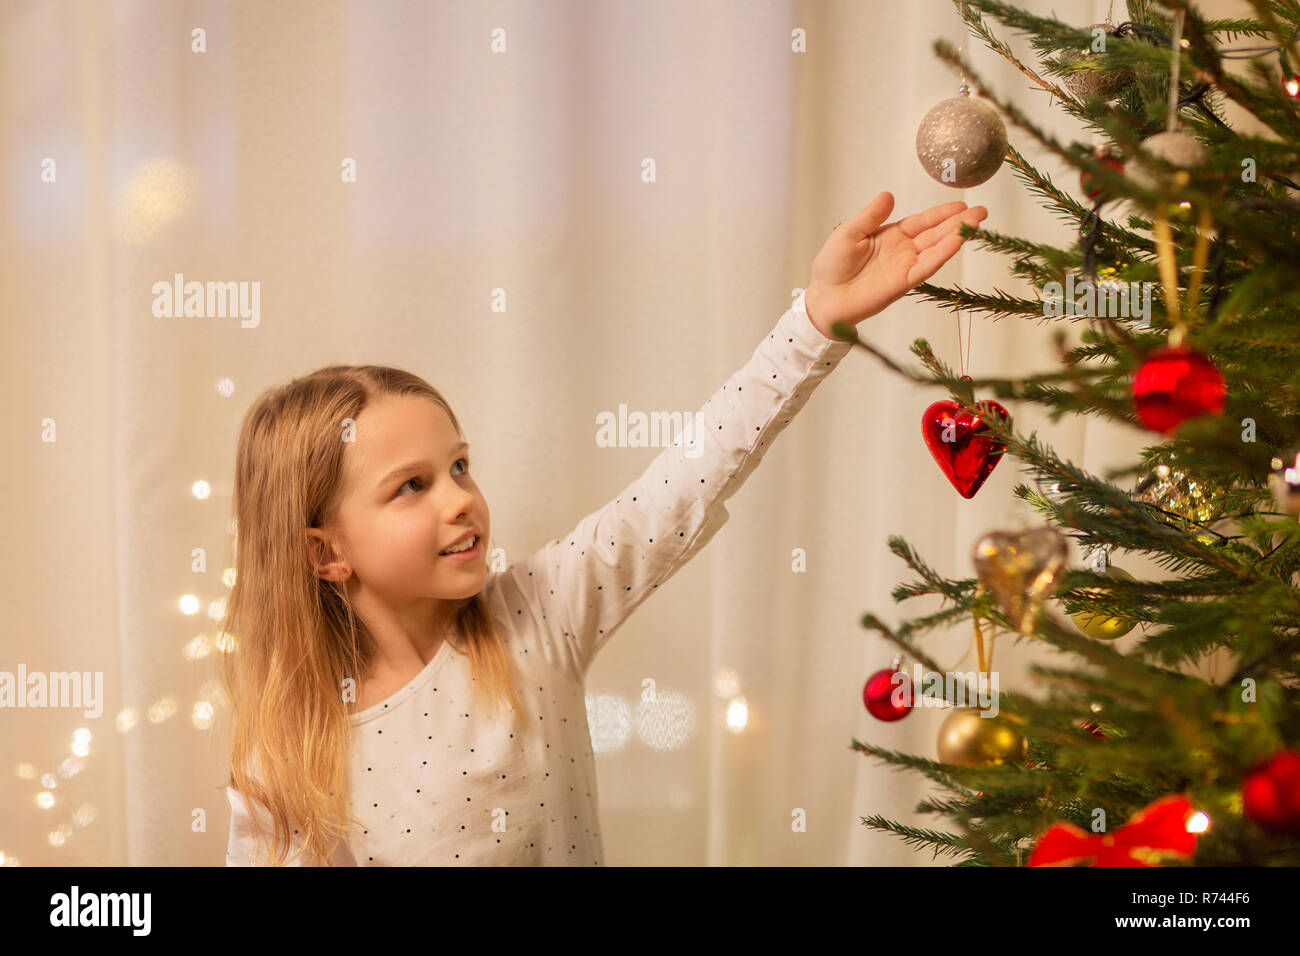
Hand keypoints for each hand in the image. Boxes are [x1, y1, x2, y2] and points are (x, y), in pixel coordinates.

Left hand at [804, 191, 986, 337]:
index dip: (941, 214)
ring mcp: (905, 267)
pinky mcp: (903, 283)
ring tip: (977, 223)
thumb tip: (888, 195)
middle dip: (958, 223)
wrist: (824, 297)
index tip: (961, 204)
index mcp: (891, 236)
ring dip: (957, 236)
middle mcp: (902, 251)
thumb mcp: (850, 232)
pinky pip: (926, 267)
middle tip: (982, 211)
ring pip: (936, 249)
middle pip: (936, 234)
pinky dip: (942, 255)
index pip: (922, 222)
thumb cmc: (832, 266)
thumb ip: (871, 216)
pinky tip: (957, 242)